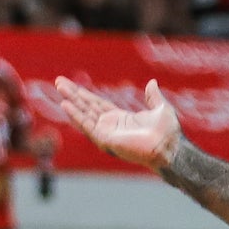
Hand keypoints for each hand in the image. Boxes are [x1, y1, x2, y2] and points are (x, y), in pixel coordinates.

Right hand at [54, 77, 183, 170]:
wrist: (170, 147)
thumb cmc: (169, 133)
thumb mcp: (161, 108)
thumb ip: (152, 97)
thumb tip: (152, 83)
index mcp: (121, 118)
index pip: (98, 104)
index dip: (85, 94)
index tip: (72, 85)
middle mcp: (111, 125)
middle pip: (87, 107)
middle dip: (73, 94)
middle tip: (59, 82)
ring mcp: (107, 132)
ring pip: (84, 114)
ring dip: (71, 102)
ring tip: (59, 89)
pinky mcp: (106, 139)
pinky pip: (88, 125)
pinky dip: (76, 116)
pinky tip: (66, 105)